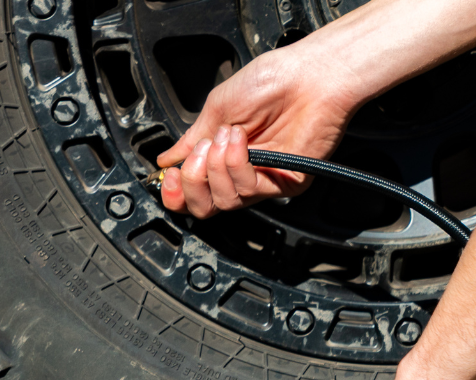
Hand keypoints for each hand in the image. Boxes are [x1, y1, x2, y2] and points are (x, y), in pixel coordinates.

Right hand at [155, 48, 361, 217]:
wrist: (308, 76)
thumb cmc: (270, 82)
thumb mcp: (217, 109)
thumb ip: (191, 139)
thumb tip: (167, 159)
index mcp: (223, 157)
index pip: (194, 193)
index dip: (176, 192)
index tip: (169, 175)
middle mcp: (242, 173)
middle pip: (205, 207)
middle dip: (193, 182)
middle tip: (197, 154)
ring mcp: (263, 180)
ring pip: (224, 202)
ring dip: (215, 167)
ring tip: (225, 136)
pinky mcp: (284, 184)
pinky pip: (248, 190)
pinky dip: (236, 163)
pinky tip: (240, 141)